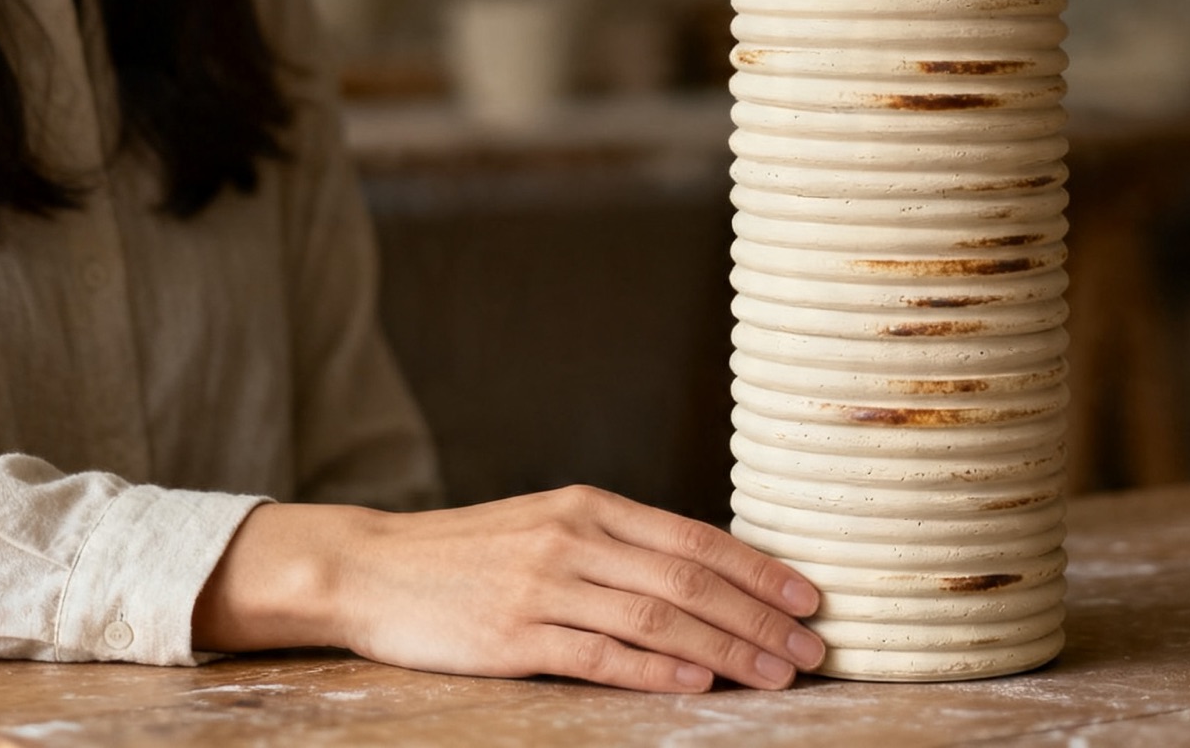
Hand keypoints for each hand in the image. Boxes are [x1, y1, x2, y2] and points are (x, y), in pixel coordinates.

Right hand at [193, 486, 824, 692]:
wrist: (376, 567)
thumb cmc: (471, 553)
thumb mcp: (549, 526)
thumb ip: (617, 545)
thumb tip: (698, 574)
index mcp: (591, 506)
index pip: (695, 536)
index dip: (759, 568)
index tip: (808, 596)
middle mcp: (576, 537)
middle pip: (689, 578)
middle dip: (760, 616)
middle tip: (812, 648)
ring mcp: (546, 585)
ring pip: (659, 616)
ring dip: (728, 648)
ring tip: (777, 676)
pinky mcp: (515, 636)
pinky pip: (601, 654)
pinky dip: (657, 670)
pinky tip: (700, 684)